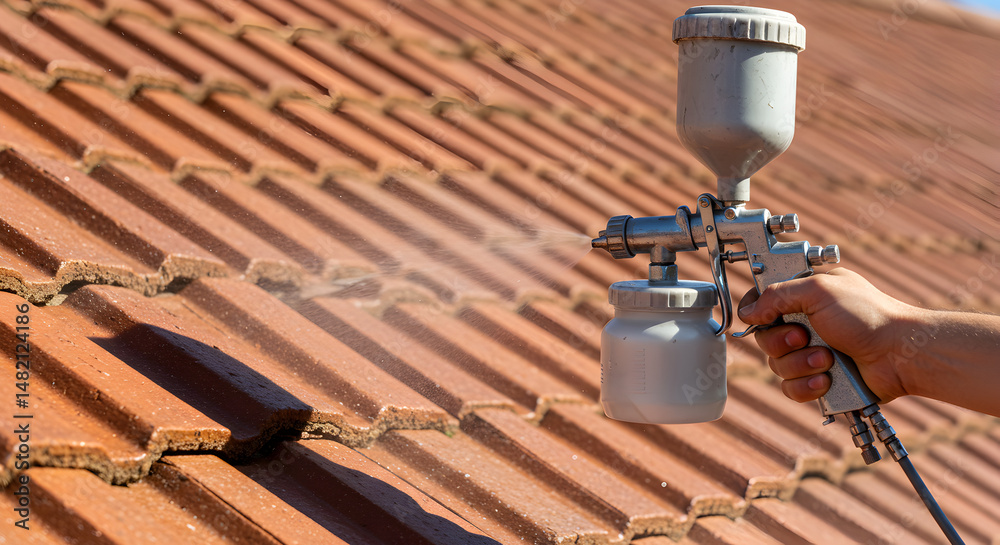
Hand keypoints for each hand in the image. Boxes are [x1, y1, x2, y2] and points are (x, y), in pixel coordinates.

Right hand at [737, 269, 913, 403]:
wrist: (899, 353)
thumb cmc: (868, 316)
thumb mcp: (819, 291)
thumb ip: (777, 295)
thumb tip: (748, 312)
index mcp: (804, 297)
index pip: (762, 302)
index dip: (756, 312)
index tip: (760, 317)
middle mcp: (804, 324)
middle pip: (764, 338)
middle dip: (782, 342)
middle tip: (805, 336)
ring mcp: (810, 353)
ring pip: (776, 366)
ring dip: (800, 364)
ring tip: (827, 358)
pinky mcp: (818, 380)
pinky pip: (791, 389)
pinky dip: (806, 386)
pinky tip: (826, 379)